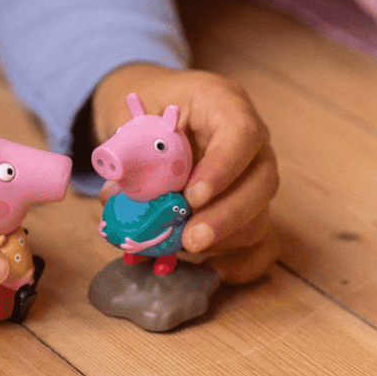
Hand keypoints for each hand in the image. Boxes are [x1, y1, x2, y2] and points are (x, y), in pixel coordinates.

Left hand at [91, 64, 279, 282]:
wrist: (158, 106)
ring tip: (181, 251)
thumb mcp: (134, 115)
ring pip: (260, 214)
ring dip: (222, 239)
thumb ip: (129, 150)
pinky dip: (241, 260)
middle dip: (226, 217)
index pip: (241, 134)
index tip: (193, 197)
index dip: (222, 169)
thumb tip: (115, 198)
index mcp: (224, 105)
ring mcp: (254, 176)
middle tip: (190, 240)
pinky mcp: (250, 206)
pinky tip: (212, 270)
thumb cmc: (150, 107)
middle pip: (261, 182)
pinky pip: (261, 239)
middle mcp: (251, 143)